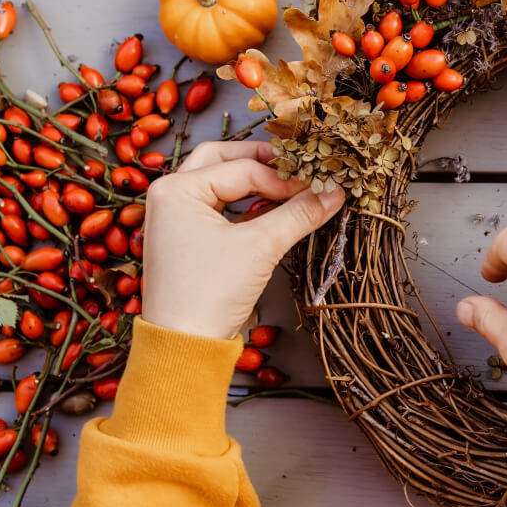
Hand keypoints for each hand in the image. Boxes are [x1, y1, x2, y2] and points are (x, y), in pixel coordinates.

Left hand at [140, 141, 344, 339]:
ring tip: (289, 186)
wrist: (183, 346)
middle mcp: (170, 196)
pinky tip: (274, 211)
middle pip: (223, 160)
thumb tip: (336, 192)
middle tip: (297, 166)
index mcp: (177, 190)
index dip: (283, 177)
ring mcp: (176, 217)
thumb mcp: (260, 248)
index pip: (242, 169)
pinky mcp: (187, 238)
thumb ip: (300, 214)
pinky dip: (247, 205)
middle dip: (262, 161)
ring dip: (254, 181)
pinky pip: (221, 207)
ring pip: (221, 182)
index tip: (319, 186)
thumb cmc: (209, 293)